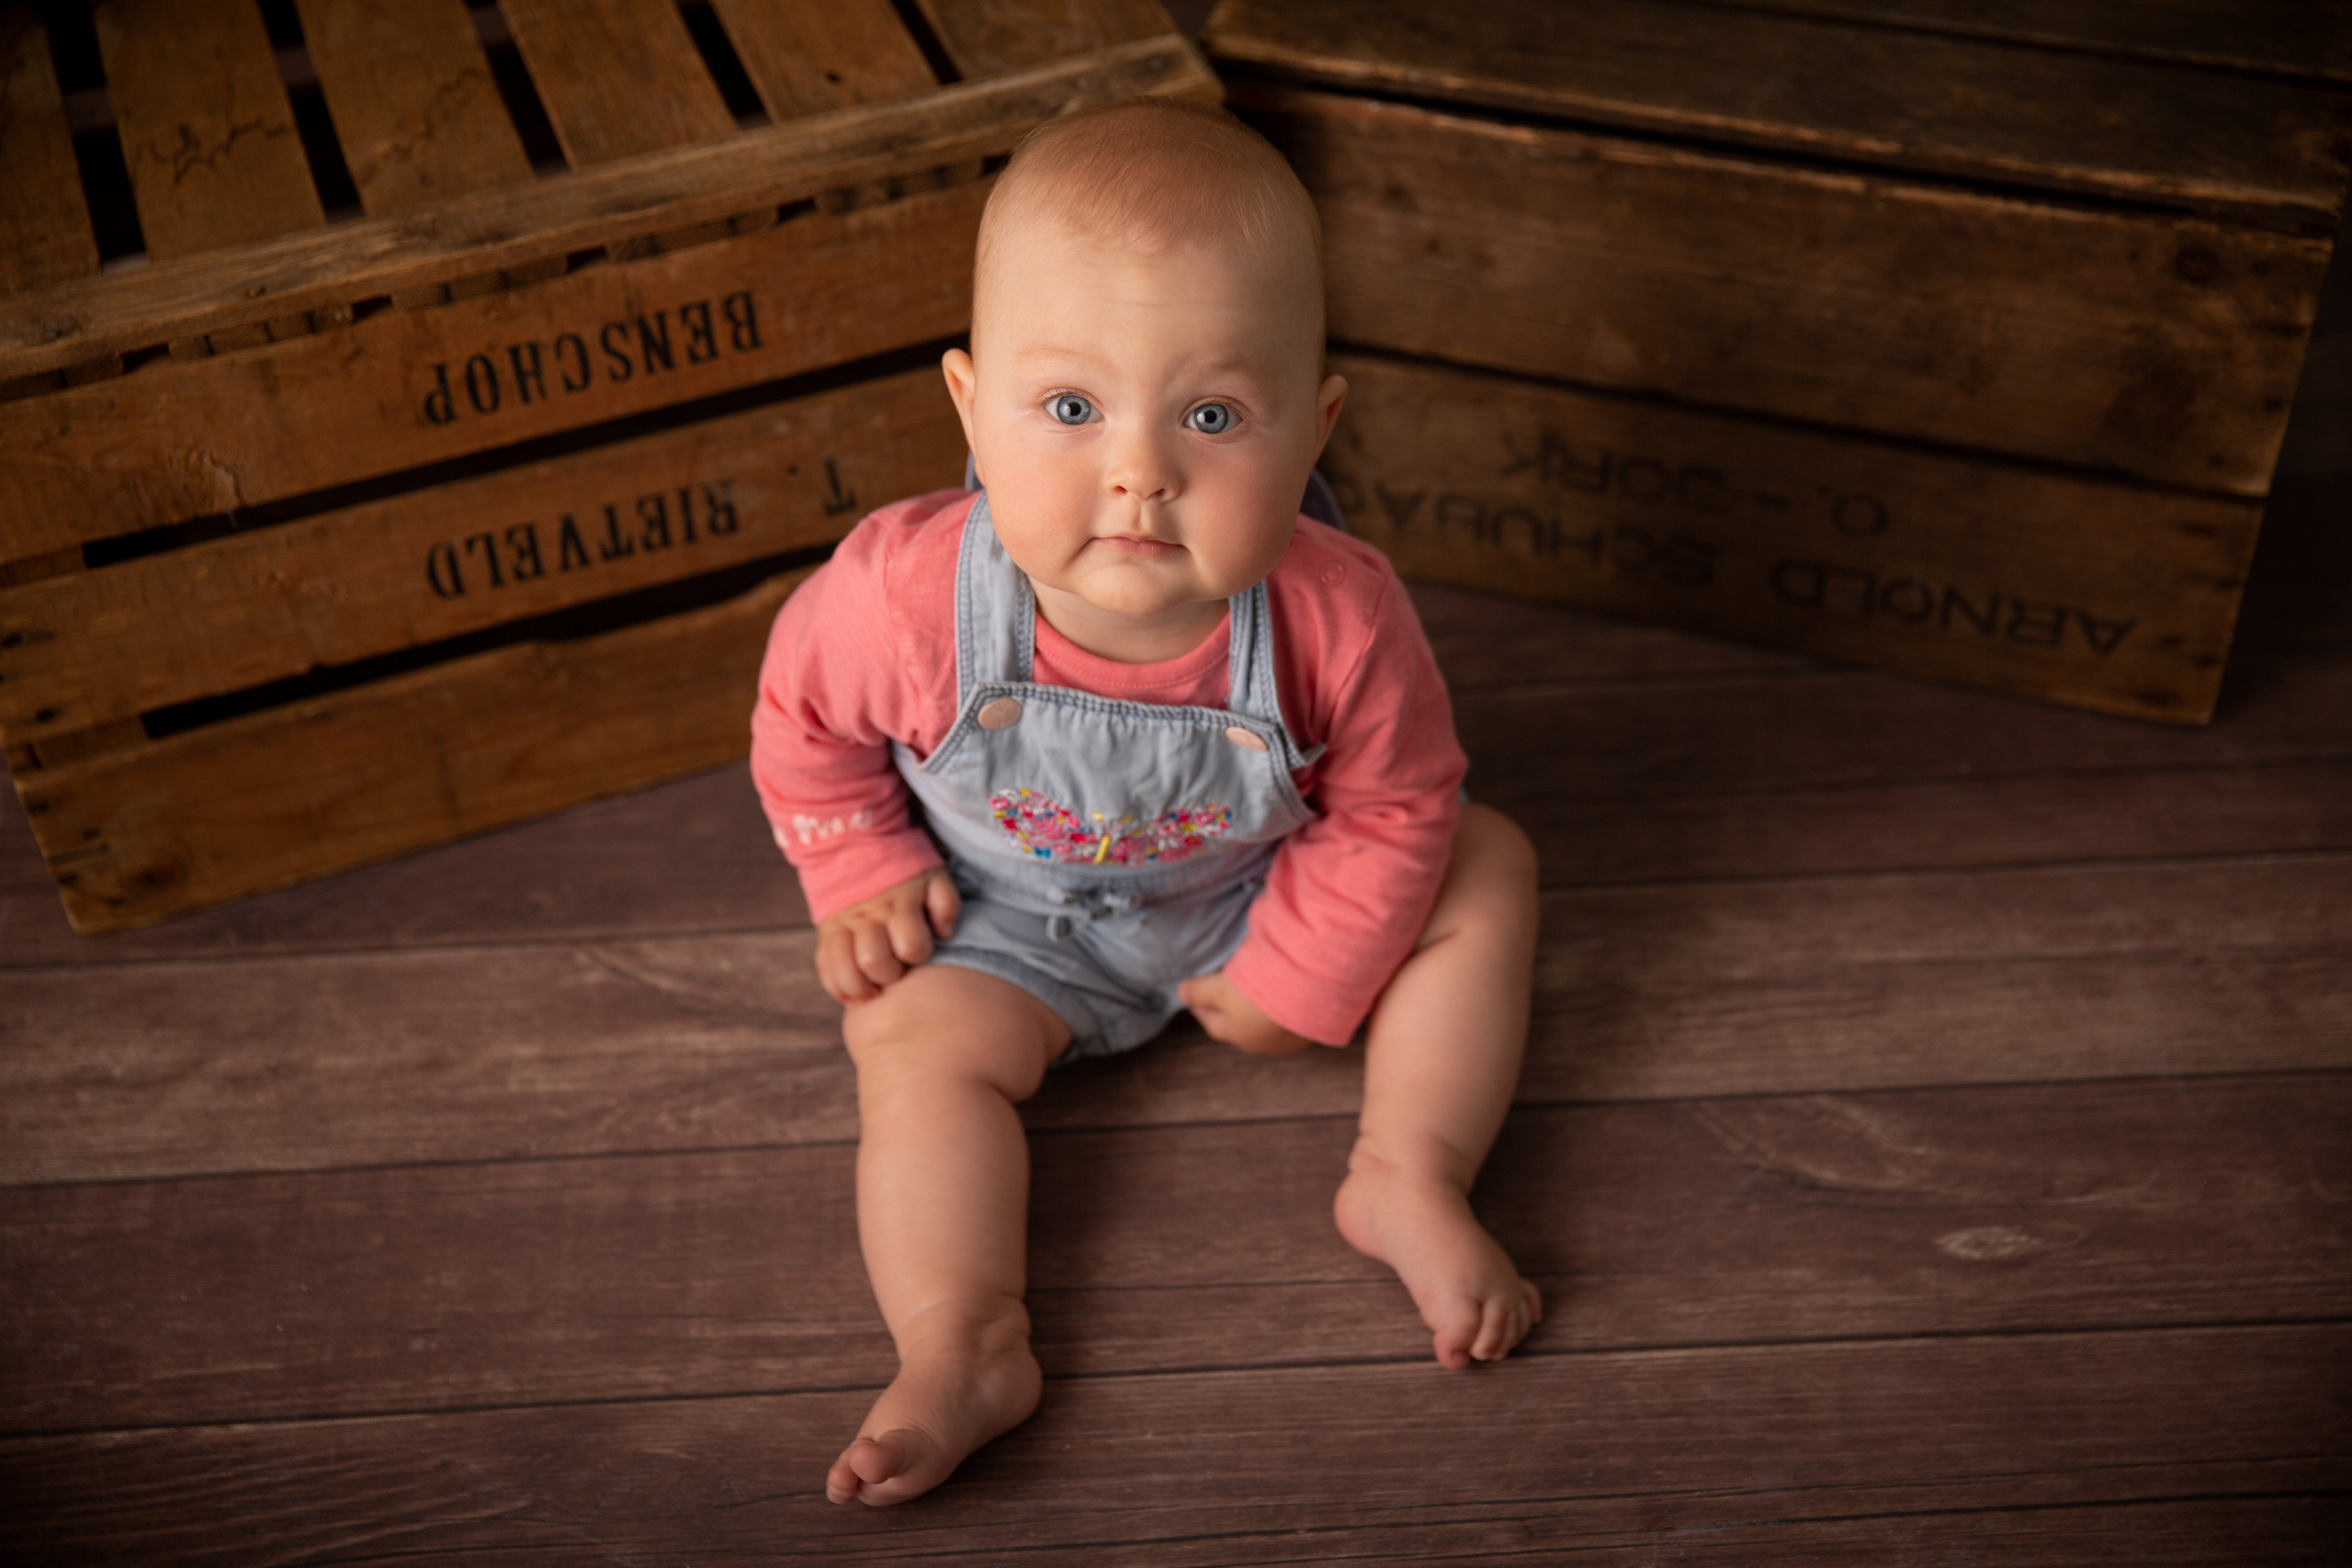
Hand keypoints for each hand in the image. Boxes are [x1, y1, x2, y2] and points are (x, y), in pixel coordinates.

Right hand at [816, 868, 960, 1003]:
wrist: (855, 841)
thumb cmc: (902, 864)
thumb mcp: (933, 874)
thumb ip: (945, 903)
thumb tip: (944, 934)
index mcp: (899, 903)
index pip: (911, 946)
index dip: (919, 954)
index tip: (918, 948)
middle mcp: (868, 916)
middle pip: (874, 962)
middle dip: (889, 974)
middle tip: (896, 969)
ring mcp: (843, 925)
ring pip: (845, 970)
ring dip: (861, 988)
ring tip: (873, 989)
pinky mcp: (826, 932)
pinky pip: (825, 967)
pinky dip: (837, 986)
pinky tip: (852, 992)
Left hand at [1179, 970, 1317, 1054]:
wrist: (1310, 993)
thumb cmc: (1259, 992)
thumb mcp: (1220, 987)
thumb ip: (1198, 991)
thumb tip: (1180, 993)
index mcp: (1238, 1035)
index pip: (1212, 1024)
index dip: (1201, 1009)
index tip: (1195, 998)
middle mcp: (1264, 1043)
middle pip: (1240, 1027)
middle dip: (1230, 1013)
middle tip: (1224, 995)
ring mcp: (1291, 1037)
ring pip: (1266, 1024)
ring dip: (1258, 1012)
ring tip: (1257, 993)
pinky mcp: (1312, 1026)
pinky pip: (1290, 1018)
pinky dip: (1283, 1008)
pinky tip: (1285, 994)